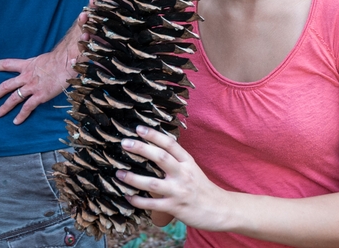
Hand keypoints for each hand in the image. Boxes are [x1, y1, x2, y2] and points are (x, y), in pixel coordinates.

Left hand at [0, 10, 91, 123]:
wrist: (70, 64)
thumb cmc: (67, 56)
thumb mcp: (58, 49)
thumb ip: (61, 37)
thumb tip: (80, 15)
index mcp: (29, 64)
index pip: (7, 64)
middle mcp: (27, 76)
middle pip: (6, 85)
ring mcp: (32, 87)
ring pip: (13, 98)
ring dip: (4, 107)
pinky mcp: (39, 96)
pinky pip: (27, 107)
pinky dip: (21, 115)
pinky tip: (16, 122)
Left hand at [116, 126, 230, 231]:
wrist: (220, 210)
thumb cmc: (202, 188)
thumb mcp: (193, 169)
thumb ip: (177, 160)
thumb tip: (156, 149)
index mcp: (188, 162)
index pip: (170, 144)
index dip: (154, 135)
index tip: (139, 128)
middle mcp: (184, 174)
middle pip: (161, 158)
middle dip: (141, 148)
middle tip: (125, 142)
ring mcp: (179, 191)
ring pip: (153, 183)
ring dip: (133, 178)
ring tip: (119, 173)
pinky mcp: (175, 208)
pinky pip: (153, 204)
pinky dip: (138, 201)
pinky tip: (127, 197)